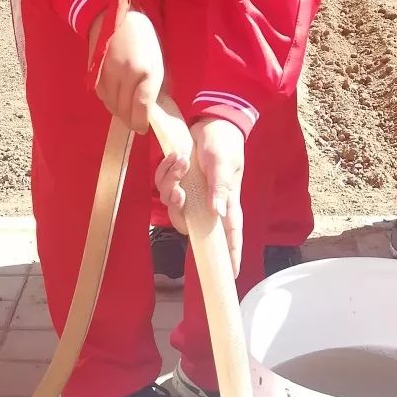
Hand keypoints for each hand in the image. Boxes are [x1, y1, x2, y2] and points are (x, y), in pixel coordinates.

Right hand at [89, 8, 163, 133]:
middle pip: (125, 109)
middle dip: (130, 120)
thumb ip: (155, 85)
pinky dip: (109, 101)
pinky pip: (102, 96)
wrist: (114, 16)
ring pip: (111, 105)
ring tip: (126, 111)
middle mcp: (126, 74)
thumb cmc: (143, 38)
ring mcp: (108, 74)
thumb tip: (153, 108)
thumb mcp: (157, 60)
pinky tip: (115, 97)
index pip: (142, 106)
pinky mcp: (95, 73)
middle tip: (135, 122)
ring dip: (119, 112)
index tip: (143, 128)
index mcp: (147, 70)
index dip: (142, 122)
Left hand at [155, 117, 244, 276]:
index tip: (231, 274)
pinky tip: (175, 157)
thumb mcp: (224, 163)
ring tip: (180, 161)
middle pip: (188, 222)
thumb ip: (220, 188)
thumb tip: (217, 212)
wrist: (213, 121)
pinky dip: (165, 171)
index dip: (231, 255)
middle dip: (178, 208)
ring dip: (170, 181)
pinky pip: (164, 184)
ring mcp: (192, 192)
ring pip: (172, 202)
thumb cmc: (225, 144)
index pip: (231, 235)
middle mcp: (207, 202)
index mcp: (227, 202)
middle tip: (179, 190)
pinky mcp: (180, 180)